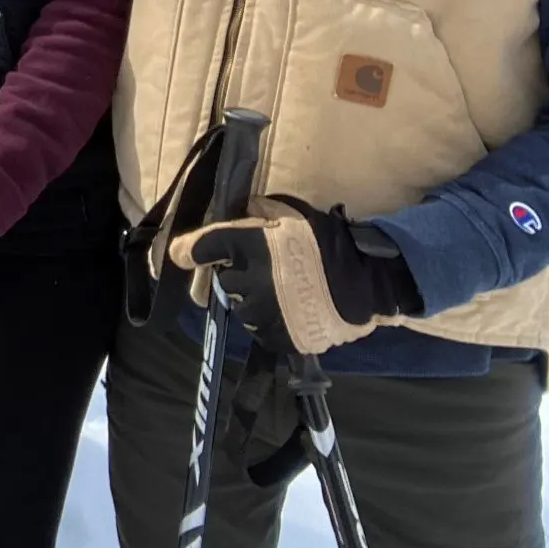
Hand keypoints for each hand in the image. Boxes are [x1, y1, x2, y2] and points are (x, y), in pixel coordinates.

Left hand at [170, 195, 421, 354]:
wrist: (368, 282)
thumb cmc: (329, 243)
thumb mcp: (292, 214)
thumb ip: (260, 212)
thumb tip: (243, 210)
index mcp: (247, 246)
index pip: (201, 248)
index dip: (188, 250)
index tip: (180, 254)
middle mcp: (247, 280)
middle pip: (225, 280)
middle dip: (237, 274)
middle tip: (261, 270)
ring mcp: (262, 312)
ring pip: (241, 308)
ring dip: (252, 300)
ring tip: (278, 293)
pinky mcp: (278, 337)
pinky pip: (260, 331)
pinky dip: (268, 322)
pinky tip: (287, 311)